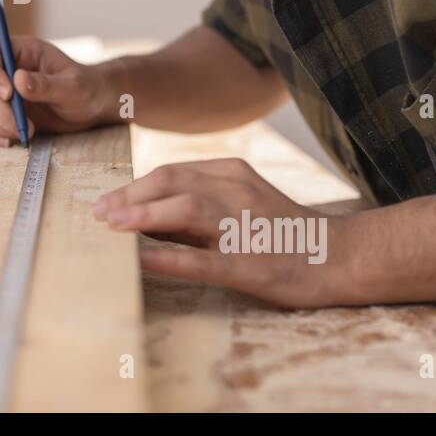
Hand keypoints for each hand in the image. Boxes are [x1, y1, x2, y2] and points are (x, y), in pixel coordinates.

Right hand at [0, 37, 113, 146]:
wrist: (90, 109)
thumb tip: (18, 80)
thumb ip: (46, 84)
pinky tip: (11, 142)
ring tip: (26, 133)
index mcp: (21, 53)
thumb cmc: (85, 89)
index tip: (8, 94)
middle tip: (24, 126)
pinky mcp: (0, 117)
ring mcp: (0, 96)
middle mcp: (5, 72)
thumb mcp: (72, 86)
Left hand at [93, 158, 354, 308]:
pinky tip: (141, 259)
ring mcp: (243, 227)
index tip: (106, 201)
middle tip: (98, 212)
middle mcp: (236, 192)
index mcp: (232, 173)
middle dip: (129, 196)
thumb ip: (196, 202)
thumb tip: (141, 213)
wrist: (338, 257)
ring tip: (110, 227)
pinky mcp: (248, 263)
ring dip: (142, 216)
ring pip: (185, 210)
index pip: (171, 172)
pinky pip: (201, 259)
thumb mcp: (239, 201)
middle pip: (171, 182)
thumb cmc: (280, 232)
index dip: (134, 186)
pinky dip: (167, 257)